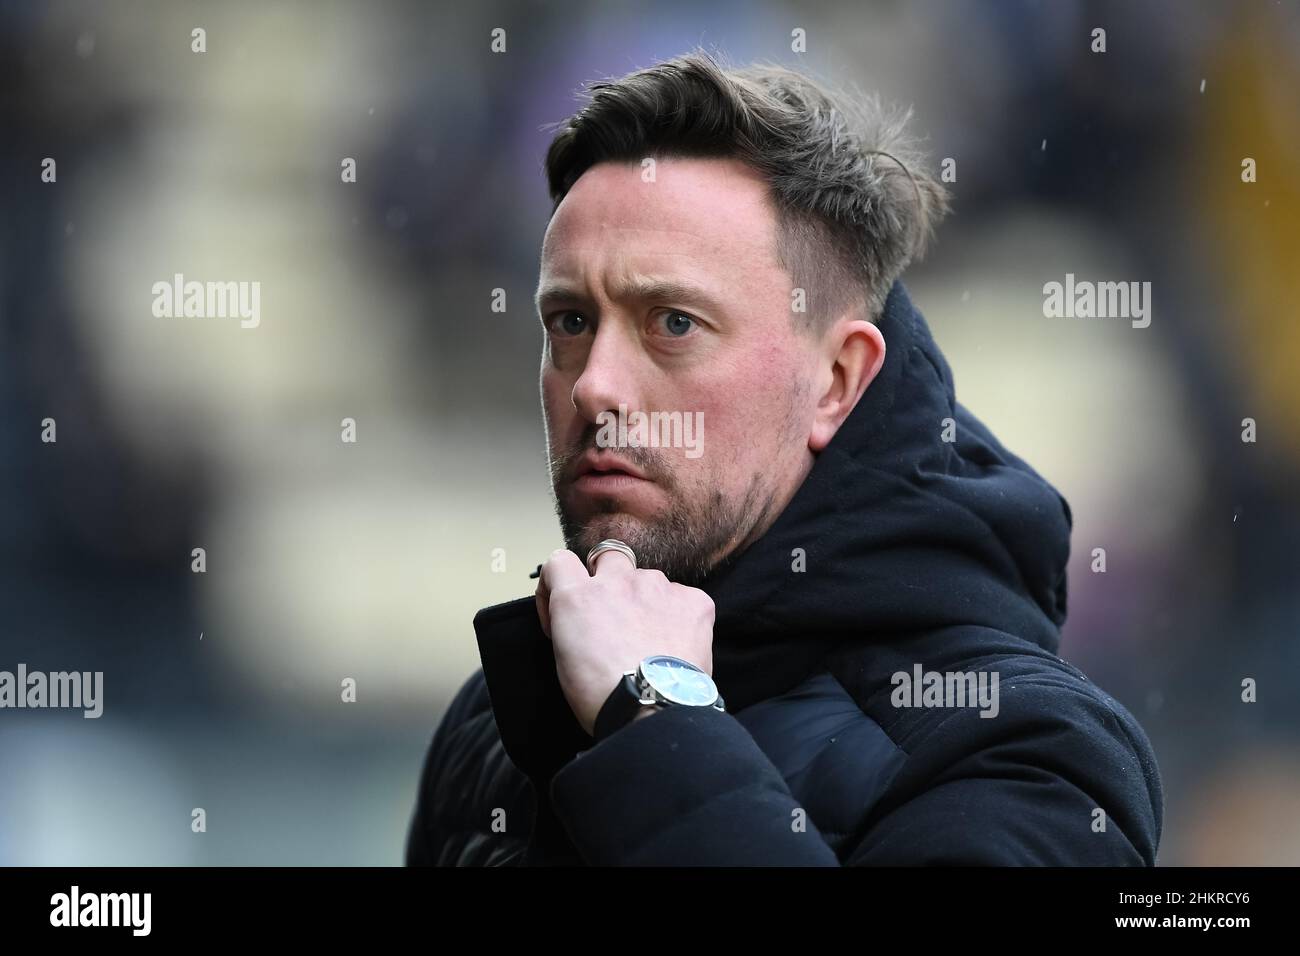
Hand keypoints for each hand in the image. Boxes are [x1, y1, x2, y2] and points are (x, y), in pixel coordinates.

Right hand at [535, 547, 715, 735]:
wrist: (653, 711)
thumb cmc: (604, 697)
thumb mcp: (564, 659)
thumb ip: (572, 624)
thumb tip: (584, 622)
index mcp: (577, 597)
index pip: (559, 562)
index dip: (559, 583)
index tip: (565, 608)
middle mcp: (617, 581)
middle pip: (609, 555)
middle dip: (609, 576)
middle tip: (613, 611)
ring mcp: (657, 586)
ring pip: (649, 580)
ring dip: (647, 601)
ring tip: (651, 641)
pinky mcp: (692, 599)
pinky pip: (684, 598)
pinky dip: (680, 616)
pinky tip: (676, 645)